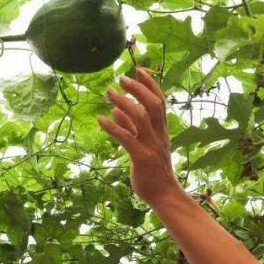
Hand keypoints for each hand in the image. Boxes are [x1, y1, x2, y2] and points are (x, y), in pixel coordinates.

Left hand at [98, 66, 181, 203]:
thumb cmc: (153, 169)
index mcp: (161, 130)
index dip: (150, 84)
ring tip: (109, 92)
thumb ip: (131, 127)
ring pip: (140, 118)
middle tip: (122, 77)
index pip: (160, 101)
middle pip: (153, 104)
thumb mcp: (144, 144)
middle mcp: (158, 134)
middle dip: (138, 88)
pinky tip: (100, 120)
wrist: (163, 194)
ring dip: (124, 102)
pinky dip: (112, 127)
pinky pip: (127, 138)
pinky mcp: (141, 157)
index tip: (139, 69)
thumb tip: (116, 110)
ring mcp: (151, 146)